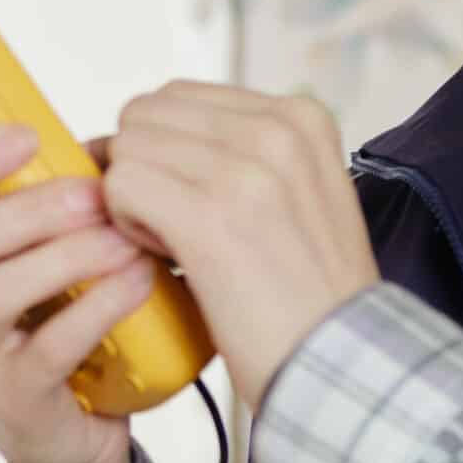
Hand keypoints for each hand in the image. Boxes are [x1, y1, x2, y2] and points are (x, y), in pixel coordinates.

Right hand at [0, 122, 156, 462]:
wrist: (69, 427)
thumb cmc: (43, 318)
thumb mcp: (25, 252)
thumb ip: (32, 200)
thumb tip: (97, 147)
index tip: (27, 135)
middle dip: (28, 209)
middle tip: (95, 194)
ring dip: (68, 255)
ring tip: (126, 237)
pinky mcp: (10, 399)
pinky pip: (49, 346)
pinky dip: (99, 305)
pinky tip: (137, 280)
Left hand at [99, 82, 380, 413]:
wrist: (343, 365)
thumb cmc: (308, 293)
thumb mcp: (299, 192)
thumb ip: (238, 150)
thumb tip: (134, 133)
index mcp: (300, 115)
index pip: (178, 96)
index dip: (162, 149)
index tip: (189, 200)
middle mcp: (276, 128)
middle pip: (144, 115)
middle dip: (142, 167)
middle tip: (174, 225)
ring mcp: (246, 169)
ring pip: (127, 149)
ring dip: (132, 199)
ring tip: (175, 247)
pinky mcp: (210, 216)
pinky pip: (120, 187)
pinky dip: (125, 226)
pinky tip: (165, 260)